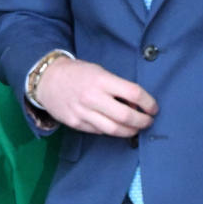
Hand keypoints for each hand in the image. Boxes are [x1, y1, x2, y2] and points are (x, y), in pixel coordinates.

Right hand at [36, 57, 157, 136]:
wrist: (48, 80)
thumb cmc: (78, 73)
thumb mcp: (100, 71)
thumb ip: (117, 86)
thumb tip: (137, 105)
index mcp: (101, 80)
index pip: (134, 94)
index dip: (149, 103)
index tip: (153, 108)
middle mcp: (92, 97)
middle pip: (126, 116)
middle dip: (142, 122)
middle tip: (148, 121)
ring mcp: (83, 112)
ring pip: (114, 130)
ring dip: (130, 131)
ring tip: (136, 128)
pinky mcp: (76, 123)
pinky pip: (100, 132)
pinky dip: (111, 131)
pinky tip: (116, 126)